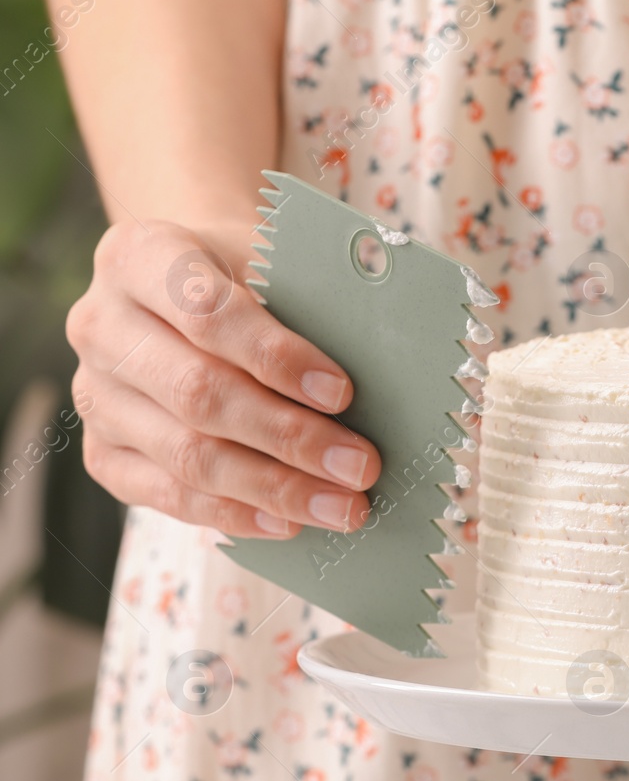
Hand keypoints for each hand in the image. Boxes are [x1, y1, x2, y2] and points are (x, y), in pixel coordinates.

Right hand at [67, 218, 380, 536]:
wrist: (184, 287)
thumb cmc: (245, 274)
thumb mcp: (271, 262)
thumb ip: (305, 307)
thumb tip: (382, 380)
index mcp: (138, 257)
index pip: (205, 312)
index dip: (276, 357)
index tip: (342, 393)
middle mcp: (100, 326)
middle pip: (197, 394)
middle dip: (289, 438)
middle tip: (361, 467)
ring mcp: (93, 394)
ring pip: (184, 455)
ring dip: (274, 488)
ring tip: (343, 507)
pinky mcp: (100, 450)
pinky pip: (164, 495)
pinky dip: (233, 513)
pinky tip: (289, 523)